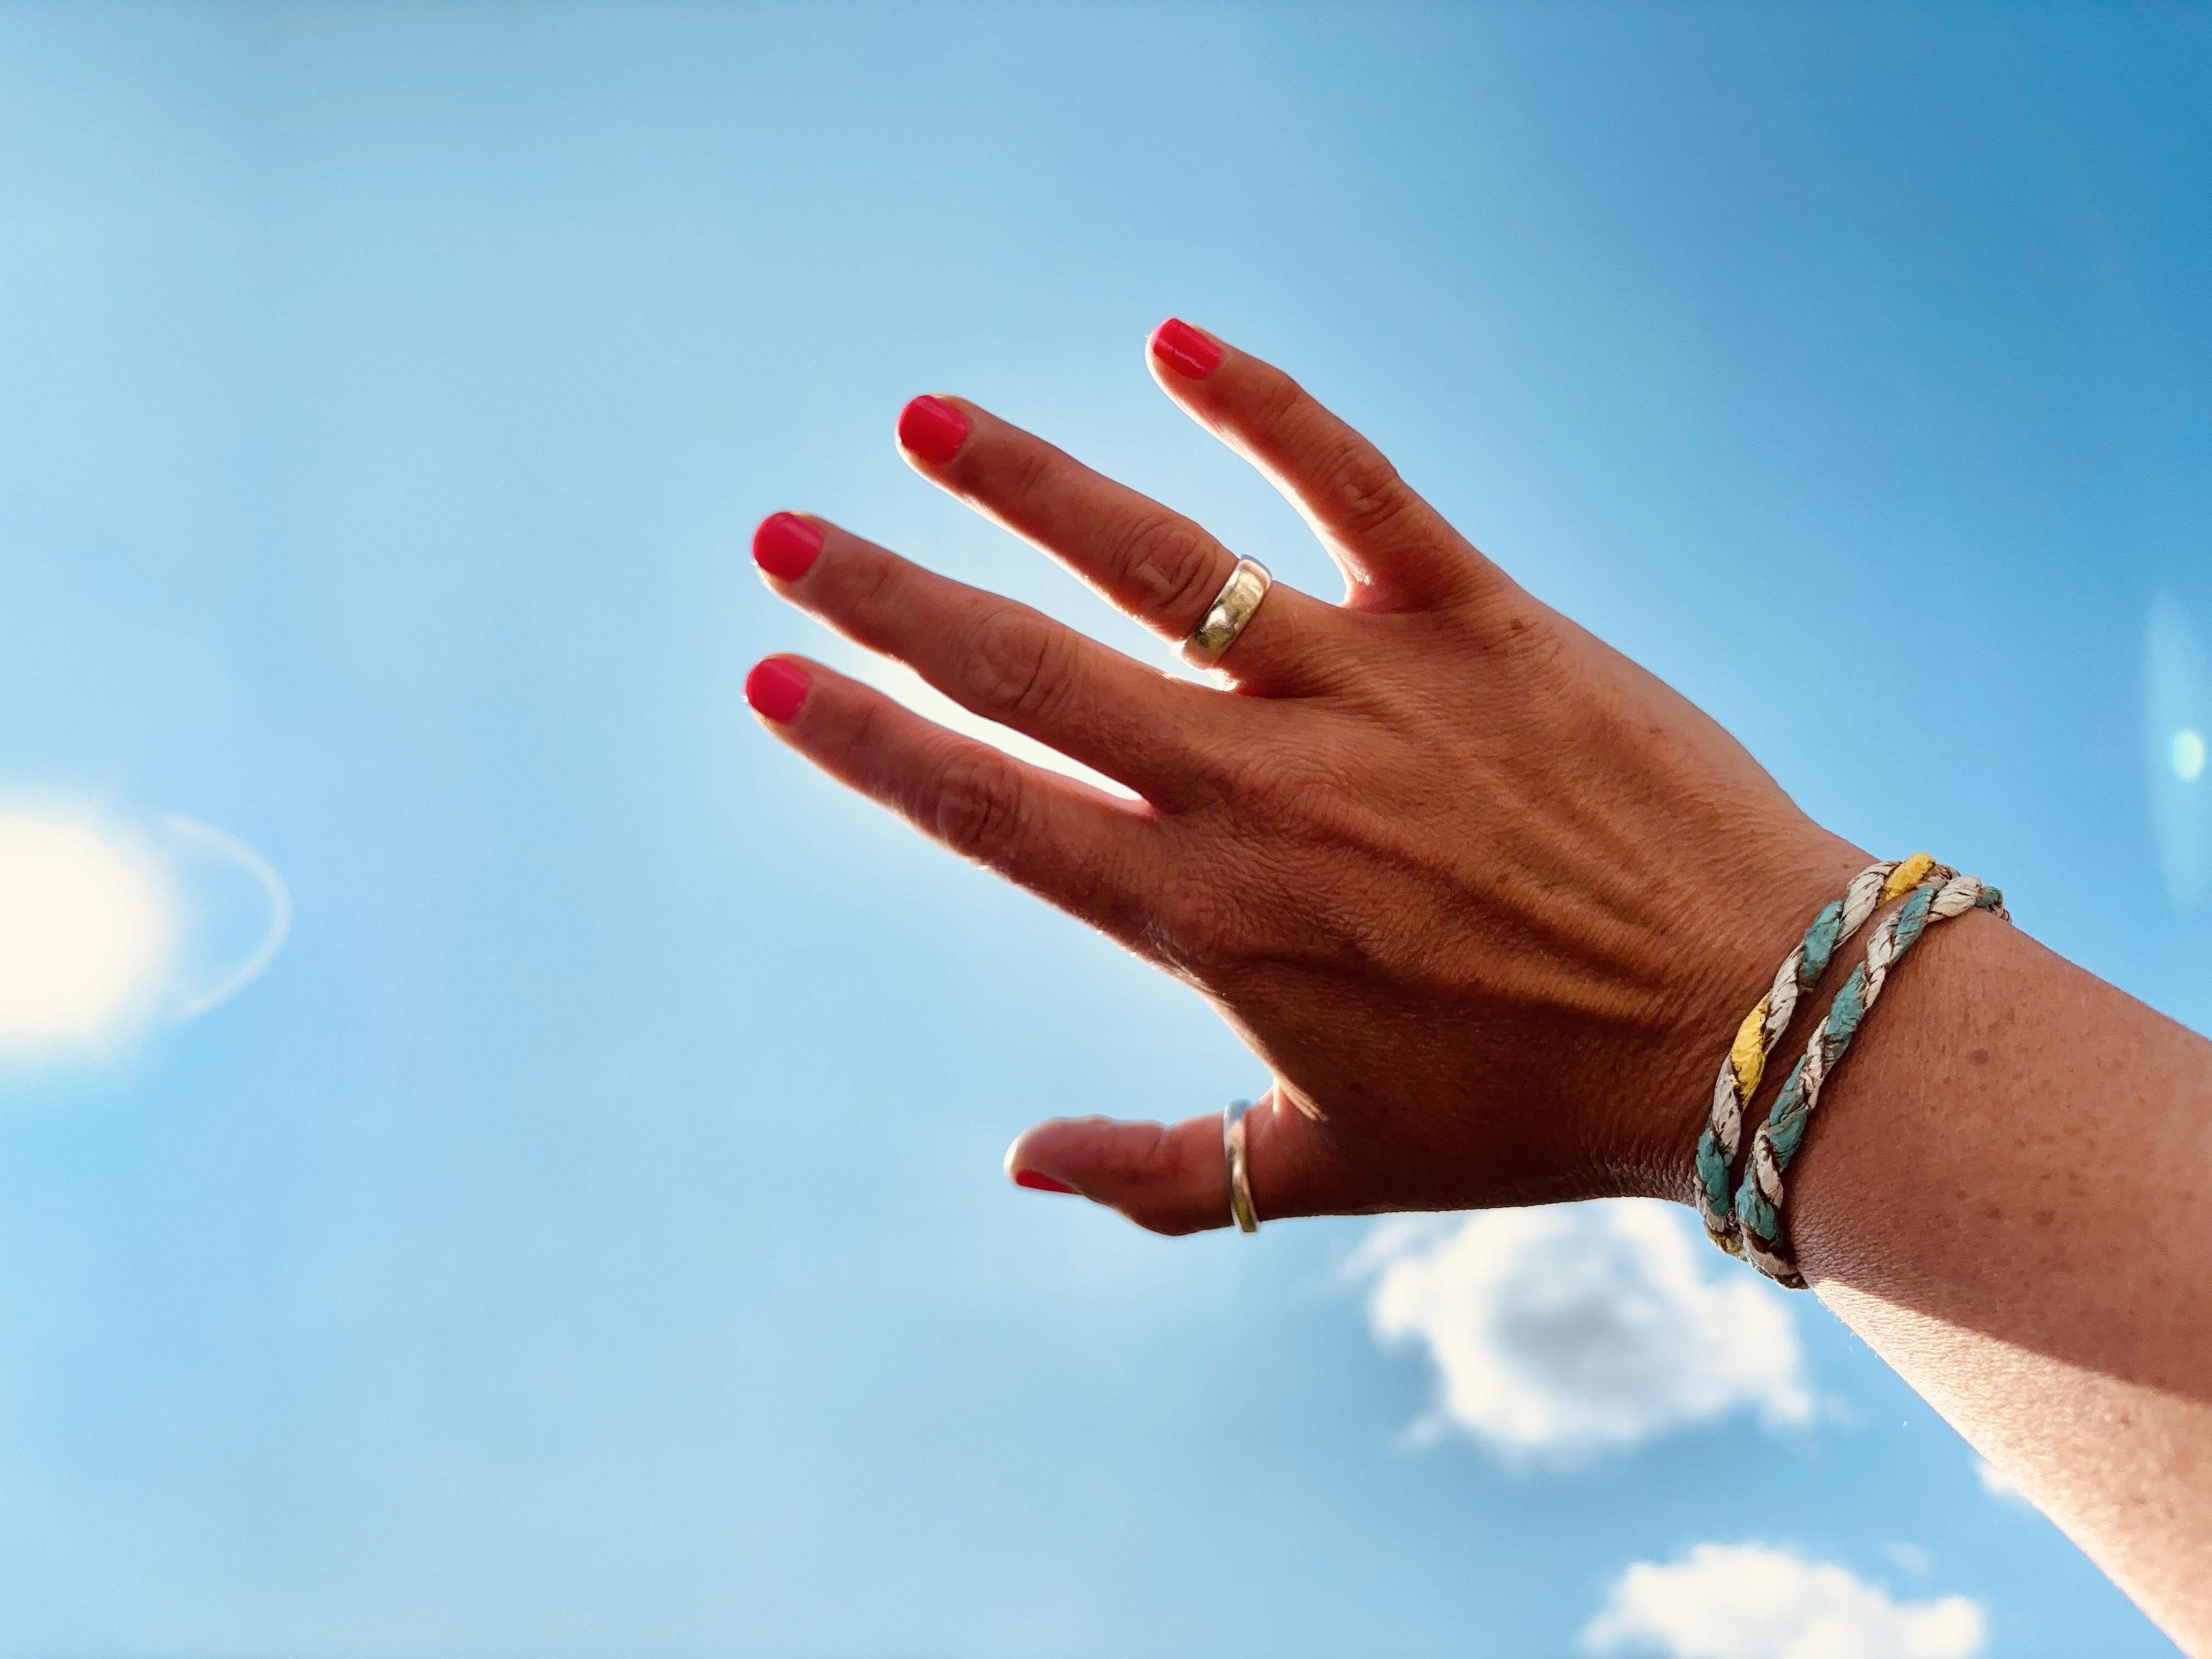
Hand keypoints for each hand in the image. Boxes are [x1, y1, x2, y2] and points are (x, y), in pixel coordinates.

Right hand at [746, 320, 1866, 1232]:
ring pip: (1155, 559)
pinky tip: (1172, 335)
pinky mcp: (1478, 620)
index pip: (985, 808)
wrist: (1752, 1030)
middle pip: (1025, 669)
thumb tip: (1009, 1163)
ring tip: (924, 421)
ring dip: (1022, 481)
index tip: (771, 676)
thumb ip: (1163, 1173)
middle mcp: (1259, 787)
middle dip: (885, 599)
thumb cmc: (1533, 1108)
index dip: (863, 739)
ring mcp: (1367, 691)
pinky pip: (1353, 483)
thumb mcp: (1331, 1164)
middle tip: (782, 537)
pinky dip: (1263, 404)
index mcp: (1206, 914)